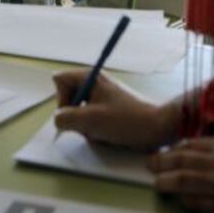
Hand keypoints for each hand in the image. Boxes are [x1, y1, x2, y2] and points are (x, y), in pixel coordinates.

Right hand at [53, 70, 178, 150]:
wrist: (157, 128)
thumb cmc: (124, 120)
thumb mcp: (91, 120)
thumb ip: (66, 118)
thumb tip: (57, 118)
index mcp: (91, 77)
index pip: (60, 80)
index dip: (61, 98)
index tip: (73, 112)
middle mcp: (95, 84)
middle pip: (68, 98)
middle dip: (74, 116)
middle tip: (88, 125)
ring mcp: (102, 97)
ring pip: (78, 112)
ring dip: (85, 126)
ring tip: (100, 132)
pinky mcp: (109, 110)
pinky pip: (90, 120)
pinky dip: (94, 129)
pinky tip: (107, 135)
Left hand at [149, 136, 213, 212]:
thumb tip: (200, 152)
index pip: (190, 144)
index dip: (174, 148)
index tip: (165, 151)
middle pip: (182, 159)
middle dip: (162, 161)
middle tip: (150, 163)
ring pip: (184, 180)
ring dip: (166, 181)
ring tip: (155, 182)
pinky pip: (197, 202)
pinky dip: (185, 199)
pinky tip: (177, 198)